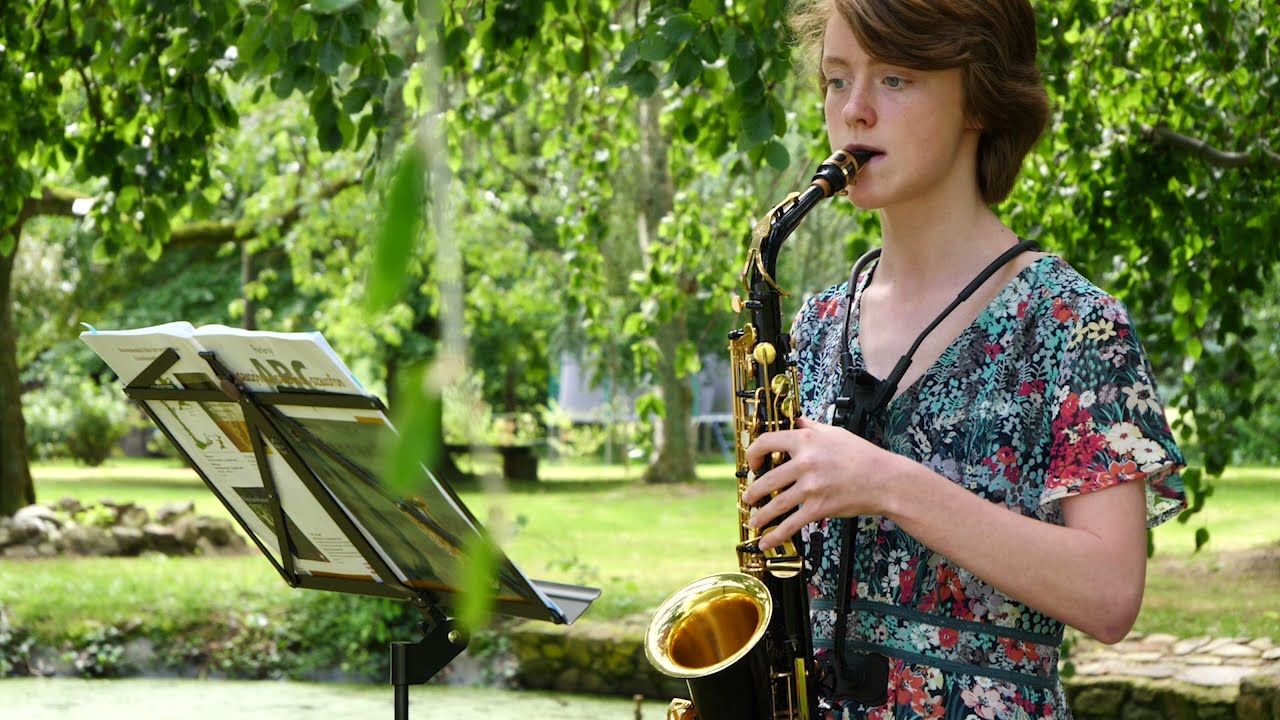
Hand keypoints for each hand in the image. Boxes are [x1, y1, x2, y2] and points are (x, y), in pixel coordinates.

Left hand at [740, 416, 900, 550]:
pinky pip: (791, 524)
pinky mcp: (819, 508)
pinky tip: (766, 541)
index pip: (767, 442)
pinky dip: (776, 535)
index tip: (753, 463)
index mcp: (806, 440)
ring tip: (754, 520)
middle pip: (767, 478)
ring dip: (761, 515)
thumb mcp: (835, 432)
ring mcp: (811, 487)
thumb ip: (811, 426)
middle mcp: (805, 462)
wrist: (885, 480)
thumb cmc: (862, 455)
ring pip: (775, 503)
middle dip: (753, 491)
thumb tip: (797, 420)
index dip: (753, 453)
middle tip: (748, 497)